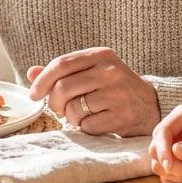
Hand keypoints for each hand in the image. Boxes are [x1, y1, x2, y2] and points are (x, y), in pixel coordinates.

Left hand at [27, 47, 159, 137]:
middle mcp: (110, 71)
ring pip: (73, 109)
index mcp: (101, 55)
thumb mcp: (92, 71)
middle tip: (60, 108)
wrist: (150, 105)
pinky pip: (87, 125)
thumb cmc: (114, 88)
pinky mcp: (121, 116)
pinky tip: (96, 121)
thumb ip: (63, 72)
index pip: (61, 64)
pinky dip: (86, 127)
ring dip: (71, 117)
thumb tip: (31, 73)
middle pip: (63, 88)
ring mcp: (117, 94)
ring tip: (83, 114)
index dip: (42, 80)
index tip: (34, 94)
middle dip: (54, 102)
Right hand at [149, 104, 181, 182]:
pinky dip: (181, 180)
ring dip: (178, 174)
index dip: (161, 149)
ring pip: (159, 165)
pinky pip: (168, 176)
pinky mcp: (177, 165)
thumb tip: (176, 150)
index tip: (170, 165)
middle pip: (155, 150)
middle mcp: (175, 131)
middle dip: (172, 166)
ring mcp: (174, 149)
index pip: (161, 131)